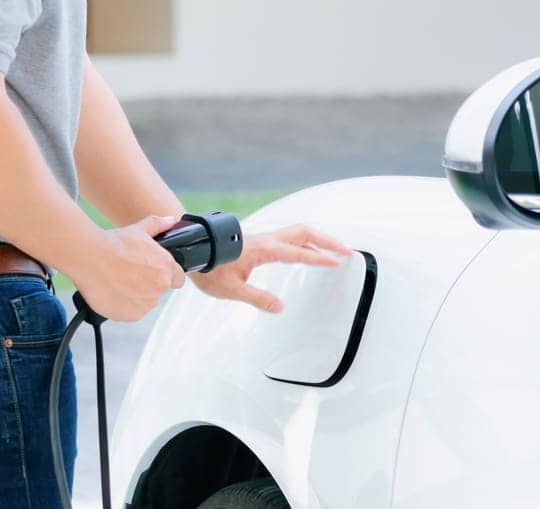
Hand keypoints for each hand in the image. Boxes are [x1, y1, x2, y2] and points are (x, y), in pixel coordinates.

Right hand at [66, 214, 186, 321]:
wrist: (89, 258)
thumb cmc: (113, 243)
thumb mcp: (139, 229)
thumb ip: (159, 225)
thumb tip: (170, 220)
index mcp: (166, 267)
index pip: (177, 278)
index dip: (166, 275)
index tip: (152, 273)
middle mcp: (160, 286)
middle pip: (158, 290)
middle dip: (147, 283)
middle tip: (129, 273)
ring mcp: (146, 303)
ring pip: (145, 302)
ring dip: (136, 295)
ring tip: (119, 281)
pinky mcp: (132, 315)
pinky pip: (132, 312)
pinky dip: (124, 306)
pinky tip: (114, 291)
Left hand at [191, 224, 351, 313]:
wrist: (193, 250)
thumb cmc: (209, 268)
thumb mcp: (232, 290)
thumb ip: (258, 298)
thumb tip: (280, 307)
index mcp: (264, 249)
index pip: (299, 252)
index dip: (320, 258)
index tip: (337, 261)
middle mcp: (267, 240)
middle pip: (304, 233)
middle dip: (327, 240)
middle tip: (345, 251)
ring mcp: (264, 239)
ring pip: (297, 232)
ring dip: (318, 238)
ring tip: (333, 249)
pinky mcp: (260, 242)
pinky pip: (289, 237)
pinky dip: (305, 241)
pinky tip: (307, 251)